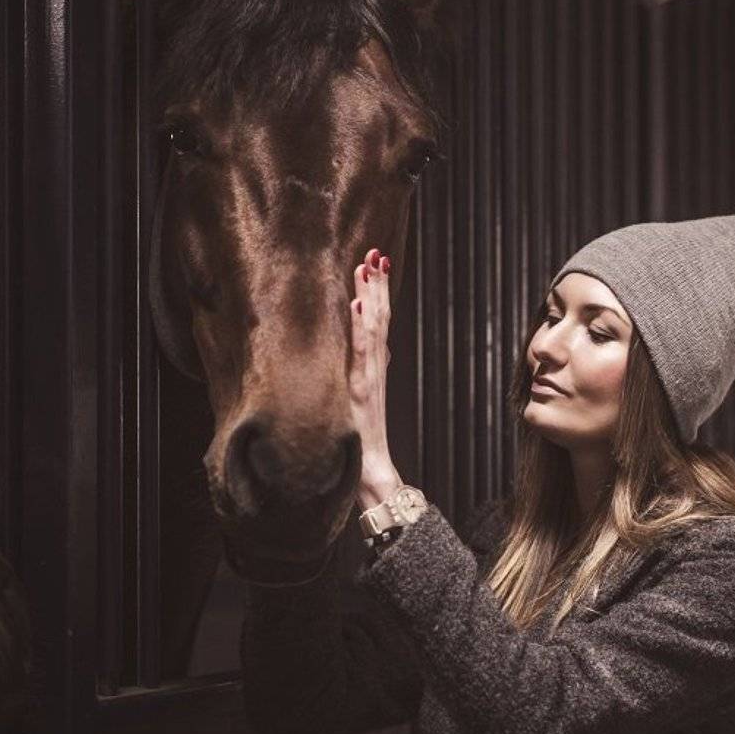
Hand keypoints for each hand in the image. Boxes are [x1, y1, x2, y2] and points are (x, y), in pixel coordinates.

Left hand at [350, 248, 401, 507]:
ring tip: (367, 268)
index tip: (375, 264)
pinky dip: (359, 332)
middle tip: (374, 252)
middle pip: (378, 320)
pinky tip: (356, 309)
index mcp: (370, 372)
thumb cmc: (361, 449)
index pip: (376, 325)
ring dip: (370, 298)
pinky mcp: (359, 395)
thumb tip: (368, 358)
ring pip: (372, 332)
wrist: (372, 480)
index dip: (376, 294)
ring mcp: (367, 381)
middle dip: (376, 286)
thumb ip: (361, 380)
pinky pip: (359, 358)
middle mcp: (372, 372)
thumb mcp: (358, 408)